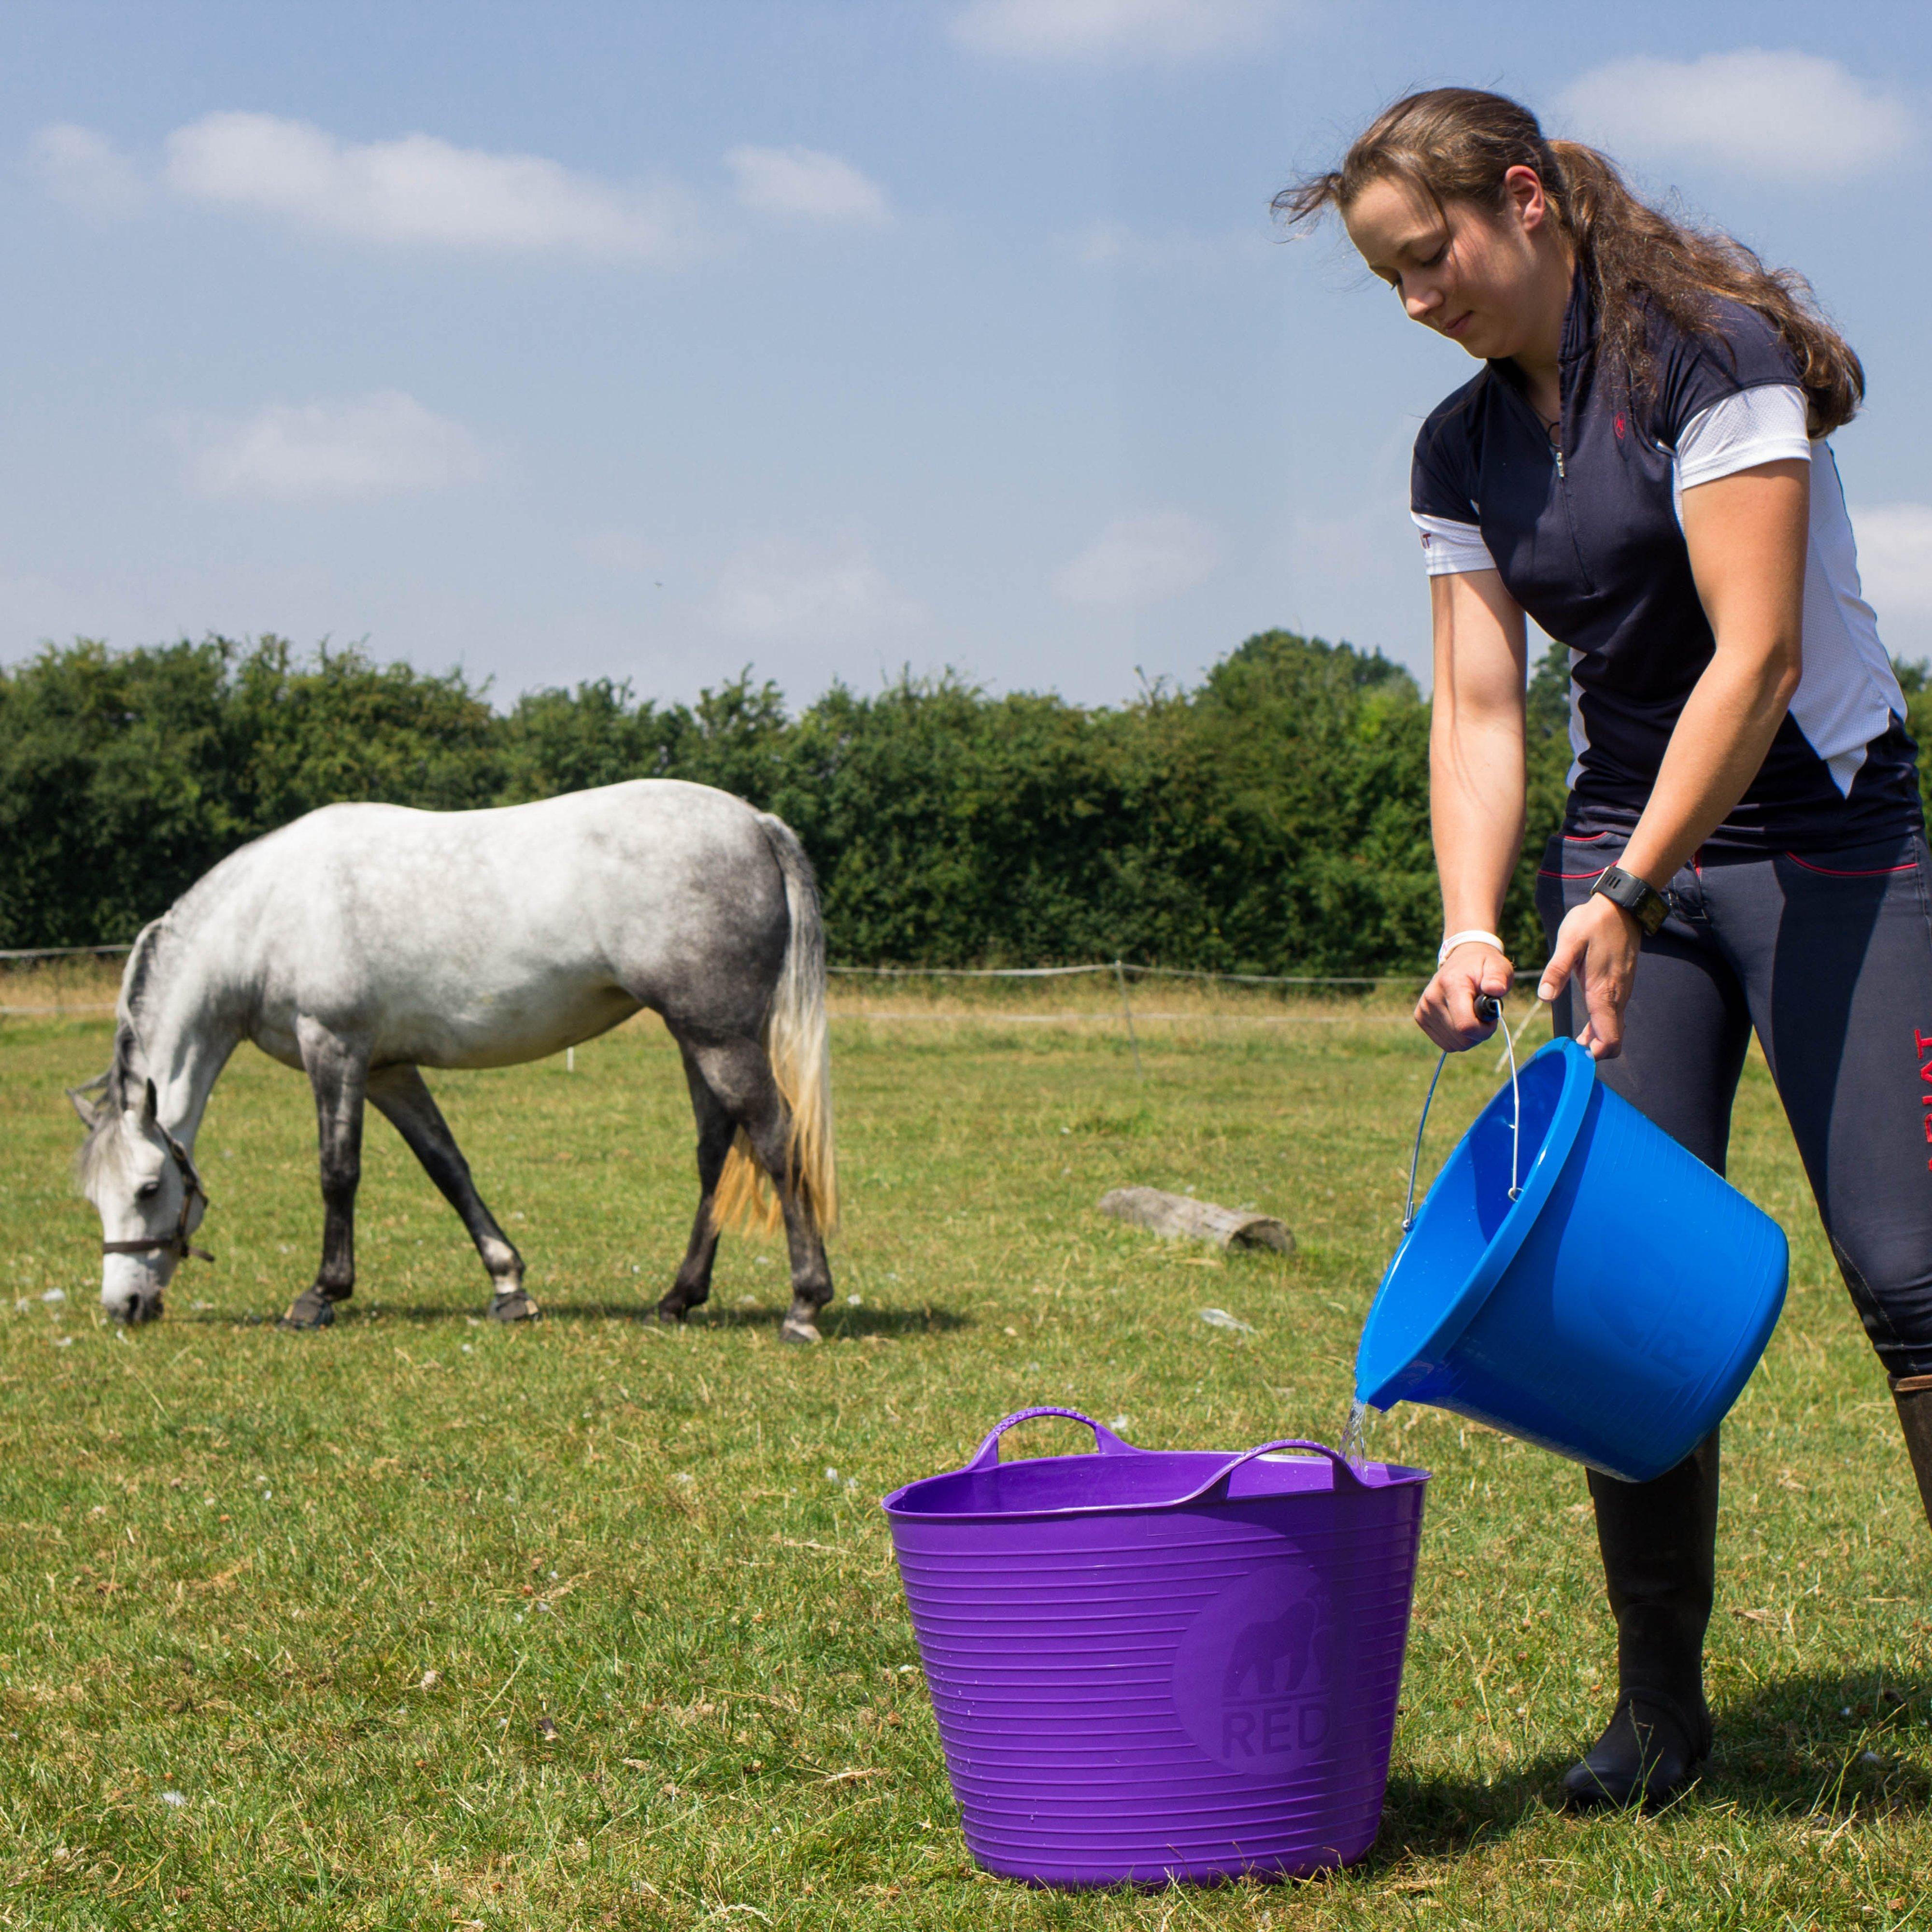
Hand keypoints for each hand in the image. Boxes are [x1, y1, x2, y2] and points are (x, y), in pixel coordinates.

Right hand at [1415, 943, 1512, 1051]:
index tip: (1491, 1018)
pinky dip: (1458, 1038)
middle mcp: (1432, 998)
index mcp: (1451, 984)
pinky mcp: (1420, 1017)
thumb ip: (1498, 977)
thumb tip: (1496, 989)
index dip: (1485, 1030)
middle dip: (1479, 1033)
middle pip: (1462, 1039)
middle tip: (1483, 1015)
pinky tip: (1460, 1020)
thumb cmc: (1483, 966)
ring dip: (1469, 1037)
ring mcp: (1423, 1009)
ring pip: (1454, 1045)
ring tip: (1472, 1015)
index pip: (1465, 1025)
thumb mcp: (1497, 966)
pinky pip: (1446, 1044)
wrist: (1461, 960)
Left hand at [1537, 895, 1640, 1058]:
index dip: (1596, 1054)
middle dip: (1594, 1051)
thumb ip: (1557, 970)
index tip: (1577, 1057)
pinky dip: (1602, 1026)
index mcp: (1604, 992)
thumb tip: (1544, 996)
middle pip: (1613, 1038)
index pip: (1610, 1038)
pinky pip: (1614, 1015)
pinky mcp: (1621, 985)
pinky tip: (1586, 1027)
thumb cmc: (1593, 923)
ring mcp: (1622, 991)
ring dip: (1597, 1039)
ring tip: (1574, 1043)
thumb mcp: (1569, 942)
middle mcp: (1617, 996)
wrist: (1620, 907)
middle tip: (1570, 1053)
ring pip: (1614, 1027)